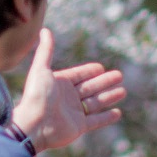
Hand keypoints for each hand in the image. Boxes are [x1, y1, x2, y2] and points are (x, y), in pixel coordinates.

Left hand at [11, 28, 126, 151]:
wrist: (34, 124)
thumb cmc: (37, 96)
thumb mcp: (41, 69)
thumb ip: (45, 50)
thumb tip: (44, 29)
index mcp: (60, 83)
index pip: (79, 74)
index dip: (90, 71)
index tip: (101, 68)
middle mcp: (67, 97)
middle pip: (91, 87)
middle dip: (105, 81)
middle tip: (119, 75)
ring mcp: (74, 113)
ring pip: (96, 102)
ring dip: (109, 97)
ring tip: (123, 91)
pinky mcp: (79, 127)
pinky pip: (96, 121)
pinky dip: (107, 117)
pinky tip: (118, 113)